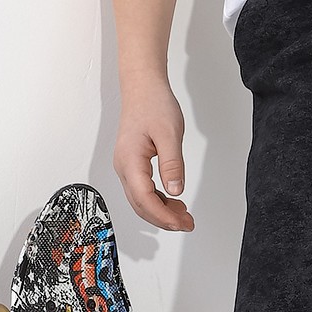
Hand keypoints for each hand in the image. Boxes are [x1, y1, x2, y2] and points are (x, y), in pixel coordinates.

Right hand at [113, 75, 194, 231]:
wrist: (142, 88)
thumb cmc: (153, 105)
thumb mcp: (169, 134)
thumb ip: (172, 164)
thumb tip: (176, 190)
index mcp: (130, 161)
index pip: (144, 199)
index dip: (163, 216)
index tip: (181, 223)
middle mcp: (123, 166)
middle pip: (140, 204)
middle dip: (163, 219)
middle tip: (187, 224)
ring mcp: (125, 166)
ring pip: (140, 199)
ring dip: (160, 211)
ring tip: (183, 215)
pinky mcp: (132, 164)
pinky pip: (141, 189)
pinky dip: (157, 200)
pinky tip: (173, 200)